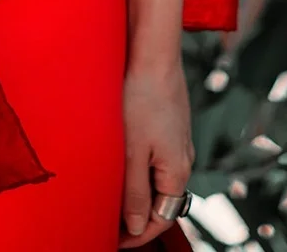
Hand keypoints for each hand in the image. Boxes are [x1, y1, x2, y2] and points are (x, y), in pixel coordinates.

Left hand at [118, 60, 193, 247]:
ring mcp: (176, 140)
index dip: (136, 235)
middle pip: (159, 201)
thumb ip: (134, 192)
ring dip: (134, 189)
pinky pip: (154, 156)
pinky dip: (137, 166)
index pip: (159, 218)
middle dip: (134, 215)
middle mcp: (182, 159)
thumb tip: (135, 227)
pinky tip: (118, 158)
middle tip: (105, 220)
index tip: (111, 240)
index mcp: (176, 172)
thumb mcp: (132, 151)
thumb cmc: (142, 98)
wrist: (154, 53)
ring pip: (156, 178)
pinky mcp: (168, 123)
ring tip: (107, 192)